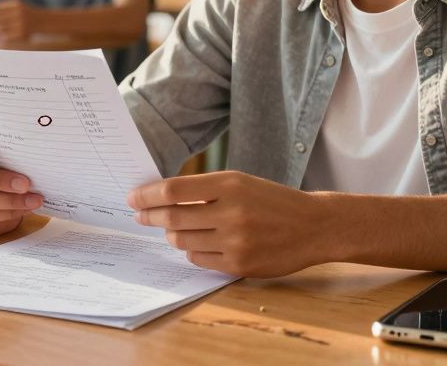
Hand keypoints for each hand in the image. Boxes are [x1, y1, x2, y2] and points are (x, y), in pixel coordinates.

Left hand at [0, 0, 38, 40]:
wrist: (43, 21)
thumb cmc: (26, 13)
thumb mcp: (17, 5)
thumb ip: (4, 7)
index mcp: (16, 4)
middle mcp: (18, 13)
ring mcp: (20, 24)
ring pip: (0, 27)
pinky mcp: (21, 34)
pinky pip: (6, 35)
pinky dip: (1, 34)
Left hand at [128, 171, 330, 277]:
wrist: (313, 226)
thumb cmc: (273, 201)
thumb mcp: (241, 183)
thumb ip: (205, 189)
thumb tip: (162, 197)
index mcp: (230, 184)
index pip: (174, 190)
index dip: (147, 195)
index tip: (133, 197)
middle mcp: (231, 212)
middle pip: (172, 216)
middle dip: (149, 216)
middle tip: (140, 215)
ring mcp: (235, 241)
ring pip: (182, 240)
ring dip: (173, 234)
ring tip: (175, 228)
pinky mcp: (239, 265)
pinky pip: (198, 260)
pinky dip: (192, 251)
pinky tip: (199, 243)